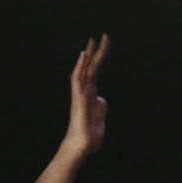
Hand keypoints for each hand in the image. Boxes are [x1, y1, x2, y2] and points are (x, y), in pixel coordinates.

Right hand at [60, 35, 109, 160]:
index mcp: (91, 93)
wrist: (82, 146)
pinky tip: (83, 56)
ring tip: (91, 43)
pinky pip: (78, 80)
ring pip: (82, 71)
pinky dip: (79, 67)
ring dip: (87, 57)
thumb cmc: (89, 134)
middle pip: (91, 67)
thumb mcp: (99, 116)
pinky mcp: (79, 100)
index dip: (99, 56)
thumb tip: (101, 100)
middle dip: (96, 52)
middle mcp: (85, 91)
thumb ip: (100, 106)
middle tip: (102, 36)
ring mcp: (81, 94)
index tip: (104, 42)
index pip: (95, 71)